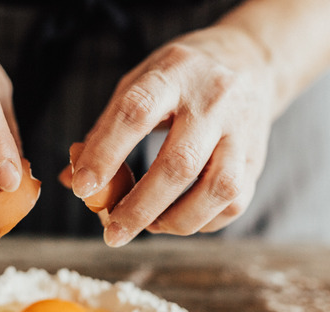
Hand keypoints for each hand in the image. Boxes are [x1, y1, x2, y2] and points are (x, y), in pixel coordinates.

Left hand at [71, 26, 275, 246]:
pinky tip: (178, 218)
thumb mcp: (138, 84)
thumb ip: (105, 130)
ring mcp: (241, 131)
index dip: (106, 154)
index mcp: (172, 74)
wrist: (247, 61)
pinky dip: (201, 222)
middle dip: (140, 207)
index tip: (82, 188)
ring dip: (176, 220)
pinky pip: (234, 203)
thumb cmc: (178, 79)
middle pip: (179, 163)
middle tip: (113, 232)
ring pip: (218, 189)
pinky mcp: (256, 159)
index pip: (136, 113)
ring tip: (150, 226)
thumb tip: (72, 179)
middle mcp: (213, 101)